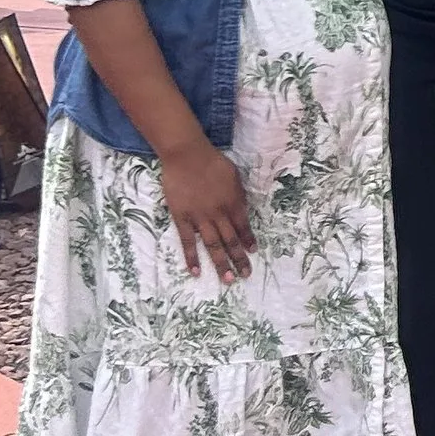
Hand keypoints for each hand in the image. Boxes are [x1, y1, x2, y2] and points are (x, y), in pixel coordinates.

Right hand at [159, 140, 254, 279]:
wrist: (187, 156)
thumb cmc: (212, 162)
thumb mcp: (234, 177)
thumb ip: (238, 196)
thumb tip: (242, 211)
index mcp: (234, 203)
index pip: (243, 227)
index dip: (248, 241)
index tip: (252, 253)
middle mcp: (219, 214)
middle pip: (231, 241)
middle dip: (239, 259)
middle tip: (245, 275)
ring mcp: (200, 218)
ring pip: (213, 245)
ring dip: (221, 263)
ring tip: (228, 279)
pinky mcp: (182, 218)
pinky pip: (188, 241)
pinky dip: (192, 257)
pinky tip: (196, 271)